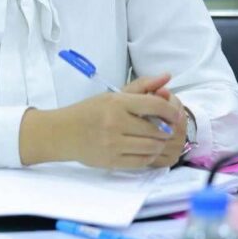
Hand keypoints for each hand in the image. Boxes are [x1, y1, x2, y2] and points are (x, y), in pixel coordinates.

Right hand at [20, 73, 180, 168]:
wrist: (62, 132)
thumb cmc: (88, 111)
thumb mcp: (111, 96)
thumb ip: (141, 86)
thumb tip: (167, 77)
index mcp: (116, 103)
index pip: (155, 106)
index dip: (171, 111)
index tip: (175, 115)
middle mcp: (115, 123)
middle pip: (158, 130)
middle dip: (166, 130)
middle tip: (163, 129)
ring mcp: (113, 143)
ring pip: (153, 147)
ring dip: (158, 144)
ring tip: (154, 139)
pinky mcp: (112, 160)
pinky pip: (143, 161)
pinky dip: (149, 156)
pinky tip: (144, 149)